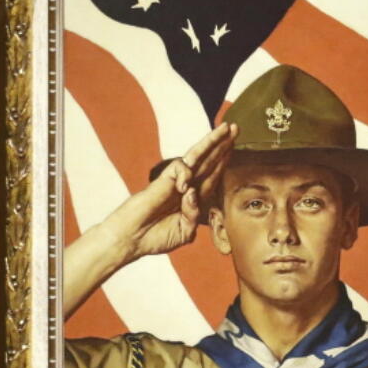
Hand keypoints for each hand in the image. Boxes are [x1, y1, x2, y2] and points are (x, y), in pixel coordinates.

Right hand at [100, 122, 238, 259]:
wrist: (131, 240)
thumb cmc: (156, 237)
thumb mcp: (185, 232)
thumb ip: (194, 216)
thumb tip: (193, 194)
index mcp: (195, 198)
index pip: (214, 175)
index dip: (224, 161)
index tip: (235, 147)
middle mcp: (188, 186)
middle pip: (209, 160)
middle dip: (223, 144)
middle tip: (236, 128)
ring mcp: (176, 182)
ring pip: (197, 157)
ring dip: (212, 142)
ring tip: (225, 129)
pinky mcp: (162, 181)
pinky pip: (179, 168)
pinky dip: (185, 173)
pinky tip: (184, 187)